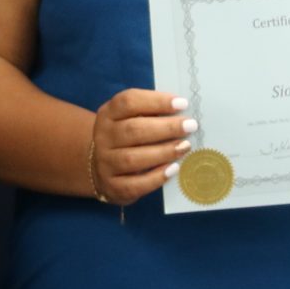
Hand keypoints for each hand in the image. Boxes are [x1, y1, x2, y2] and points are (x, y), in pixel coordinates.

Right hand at [89, 88, 193, 204]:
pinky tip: (173, 169)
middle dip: (166, 128)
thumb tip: (183, 114)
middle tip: (190, 126)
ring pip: (132, 158)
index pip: (128, 102)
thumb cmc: (126, 136)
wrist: (99, 166)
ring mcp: (105, 163)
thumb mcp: (130, 118)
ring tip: (185, 146)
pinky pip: (134, 184)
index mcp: (108, 114)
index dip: (156, 101)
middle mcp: (103, 137)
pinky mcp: (112, 186)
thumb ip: (152, 113)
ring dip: (163, 152)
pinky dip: (156, 177)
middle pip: (133, 130)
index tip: (182, 104)